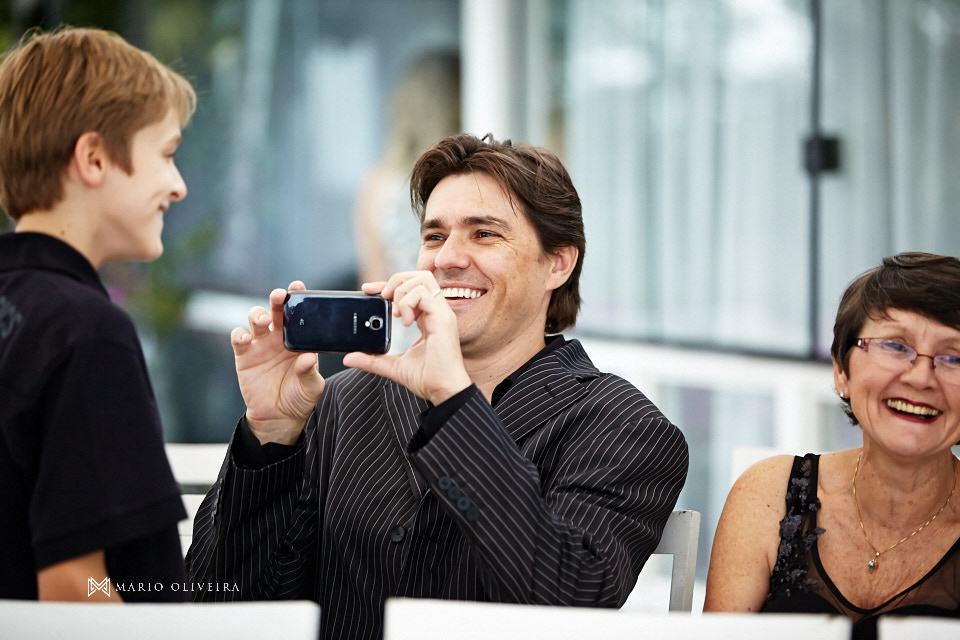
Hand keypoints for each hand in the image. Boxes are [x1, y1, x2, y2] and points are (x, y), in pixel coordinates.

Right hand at [231, 281, 325, 444]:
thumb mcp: (311, 386)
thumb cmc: (299, 397)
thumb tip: (308, 358)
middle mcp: (279, 337)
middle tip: (279, 296)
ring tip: (265, 321)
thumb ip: (309, 372)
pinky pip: (238, 338)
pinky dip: (239, 335)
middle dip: (276, 300)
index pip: (298, 313)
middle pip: (275, 310)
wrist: (279, 417)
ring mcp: (260, 344)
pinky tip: (245, 338)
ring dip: (258, 315)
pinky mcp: (244, 355)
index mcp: (299, 338)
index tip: (298, 287)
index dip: (297, 297)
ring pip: (255, 319)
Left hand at [343, 272, 470, 404]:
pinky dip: (409, 303)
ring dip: (402, 292)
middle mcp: (436, 311)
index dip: (388, 284)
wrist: (442, 391)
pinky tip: (405, 321)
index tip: (367, 290)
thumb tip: (349, 358)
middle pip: (420, 275)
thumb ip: (372, 359)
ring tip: (396, 313)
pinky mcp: (443, 318)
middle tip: (383, 297)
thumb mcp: (392, 366)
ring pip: (422, 279)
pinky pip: (424, 295)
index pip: (409, 288)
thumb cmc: (426, 378)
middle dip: (396, 280)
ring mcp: (441, 313)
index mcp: (427, 317)